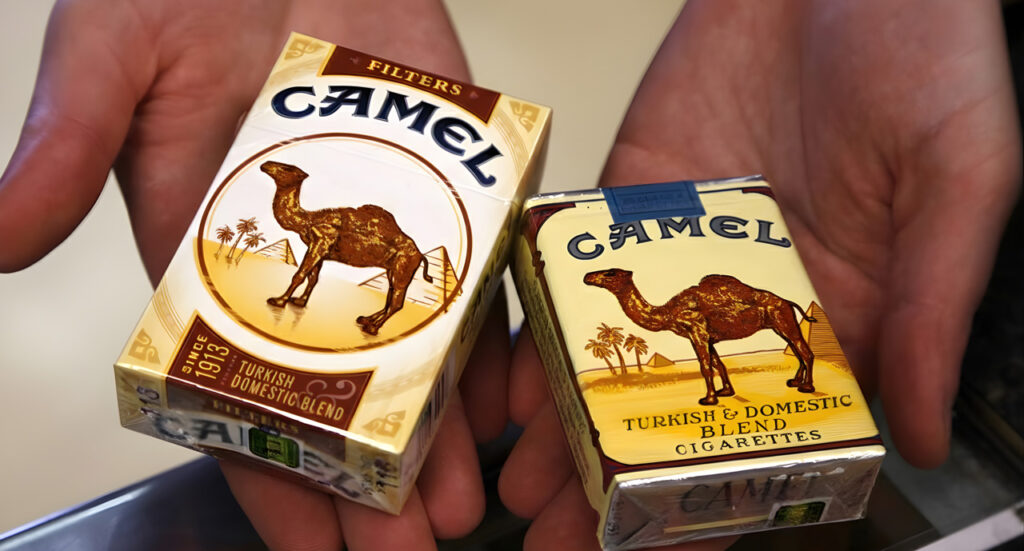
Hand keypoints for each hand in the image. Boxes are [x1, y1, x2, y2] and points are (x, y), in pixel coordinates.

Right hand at [0, 1, 509, 548]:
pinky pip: (481, 272)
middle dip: (367, 481)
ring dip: (443, 431)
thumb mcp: (111, 56)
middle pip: (338, 393)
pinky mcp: (450, 182)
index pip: (238, 390)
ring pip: (419, 349)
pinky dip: (497, 336)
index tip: (302, 544)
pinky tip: (511, 401)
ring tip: (462, 505)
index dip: (266, 470)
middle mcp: (303, 262)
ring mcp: (382, 225)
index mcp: (214, 257)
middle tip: (402, 550)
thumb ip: (66, 146)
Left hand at [501, 0, 1019, 547]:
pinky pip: (577, 260)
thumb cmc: (930, 50)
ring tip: (517, 482)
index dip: (711, 490)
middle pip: (671, 400)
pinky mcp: (631, 185)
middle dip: (609, 472)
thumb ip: (932, 307)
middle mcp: (750, 285)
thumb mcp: (960, 181)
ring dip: (561, 414)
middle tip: (550, 533)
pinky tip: (507, 375)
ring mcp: (680, 238)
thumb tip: (917, 440)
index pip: (766, 426)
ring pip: (610, 343)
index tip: (655, 544)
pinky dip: (539, 317)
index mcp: (838, 306)